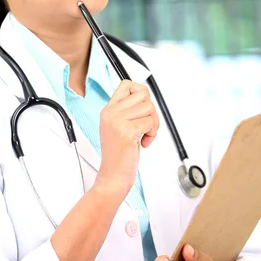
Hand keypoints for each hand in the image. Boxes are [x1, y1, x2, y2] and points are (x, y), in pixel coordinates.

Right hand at [95, 80, 159, 199]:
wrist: (113, 175)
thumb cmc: (119, 154)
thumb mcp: (118, 127)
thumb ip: (127, 111)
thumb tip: (145, 98)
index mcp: (108, 110)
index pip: (127, 84)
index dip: (140, 93)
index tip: (141, 109)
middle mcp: (110, 113)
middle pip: (143, 94)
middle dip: (151, 111)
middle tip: (146, 125)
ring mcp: (117, 121)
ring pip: (149, 107)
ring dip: (153, 123)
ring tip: (145, 135)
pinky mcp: (126, 131)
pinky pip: (149, 122)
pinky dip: (152, 134)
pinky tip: (144, 143)